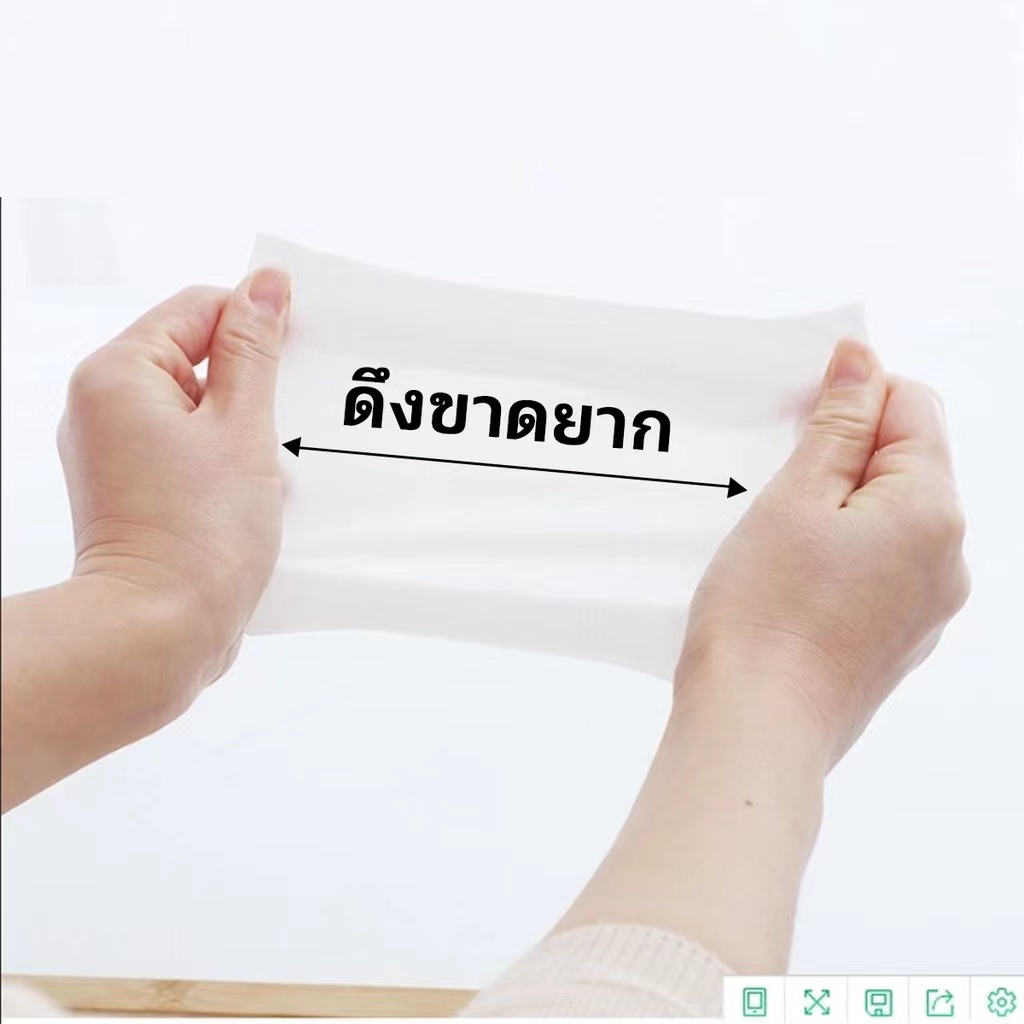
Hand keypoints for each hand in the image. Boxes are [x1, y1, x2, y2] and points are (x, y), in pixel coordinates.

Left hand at [56, 269, 290, 723]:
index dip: (256, 322)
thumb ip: (254, 350)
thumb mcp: (242, 427)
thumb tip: (266, 284)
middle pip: (194, 357)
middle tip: (293, 418)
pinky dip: (227, 460)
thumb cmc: (200, 536)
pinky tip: (257, 492)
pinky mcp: (133, 491)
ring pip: (197, 408)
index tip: (302, 350)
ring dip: (245, 427)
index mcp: (119, 374)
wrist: (158, 634)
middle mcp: (104, 407)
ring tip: (273, 466)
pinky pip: (187, 450)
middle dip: (253, 383)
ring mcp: (115, 452)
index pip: (198, 309)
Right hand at [677, 339, 969, 765]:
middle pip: (903, 465)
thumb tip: (862, 362)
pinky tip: (787, 576)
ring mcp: (926, 607)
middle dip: (839, 456)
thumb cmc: (764, 617)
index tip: (796, 418)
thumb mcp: (794, 498)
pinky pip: (877, 568)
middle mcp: (947, 560)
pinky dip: (837, 555)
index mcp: (932, 513)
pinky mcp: (896, 639)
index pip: (911, 408)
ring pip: (886, 519)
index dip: (851, 398)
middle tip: (774, 482)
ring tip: (774, 536)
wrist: (755, 728)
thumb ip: (838, 425)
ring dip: (834, 507)